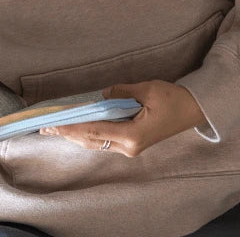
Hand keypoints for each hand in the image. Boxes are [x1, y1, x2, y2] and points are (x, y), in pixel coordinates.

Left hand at [39, 81, 207, 156]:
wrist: (194, 110)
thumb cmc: (174, 99)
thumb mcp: (147, 90)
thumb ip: (121, 93)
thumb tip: (101, 96)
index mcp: (133, 136)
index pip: (94, 130)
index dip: (72, 127)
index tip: (53, 124)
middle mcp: (128, 147)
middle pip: (91, 140)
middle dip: (67, 133)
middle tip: (45, 128)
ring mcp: (130, 148)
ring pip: (95, 143)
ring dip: (75, 135)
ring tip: (54, 129)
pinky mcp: (131, 144)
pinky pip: (104, 141)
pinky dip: (87, 134)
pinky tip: (74, 130)